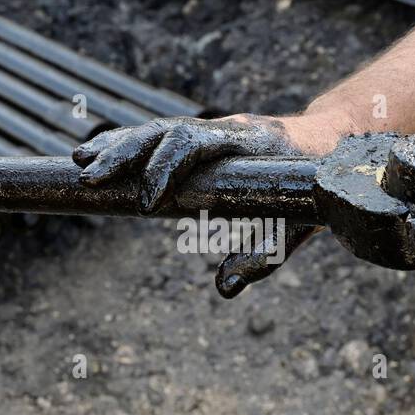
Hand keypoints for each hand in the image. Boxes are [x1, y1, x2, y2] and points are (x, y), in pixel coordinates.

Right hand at [74, 114, 322, 296]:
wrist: (332, 149)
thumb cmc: (315, 189)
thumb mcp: (297, 225)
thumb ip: (263, 255)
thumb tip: (226, 287)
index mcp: (250, 141)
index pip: (196, 142)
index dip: (166, 166)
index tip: (148, 201)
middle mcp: (226, 128)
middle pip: (166, 130)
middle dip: (127, 154)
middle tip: (93, 178)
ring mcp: (211, 129)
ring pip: (156, 129)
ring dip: (118, 146)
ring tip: (82, 164)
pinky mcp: (201, 138)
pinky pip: (158, 136)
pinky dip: (127, 145)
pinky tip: (95, 155)